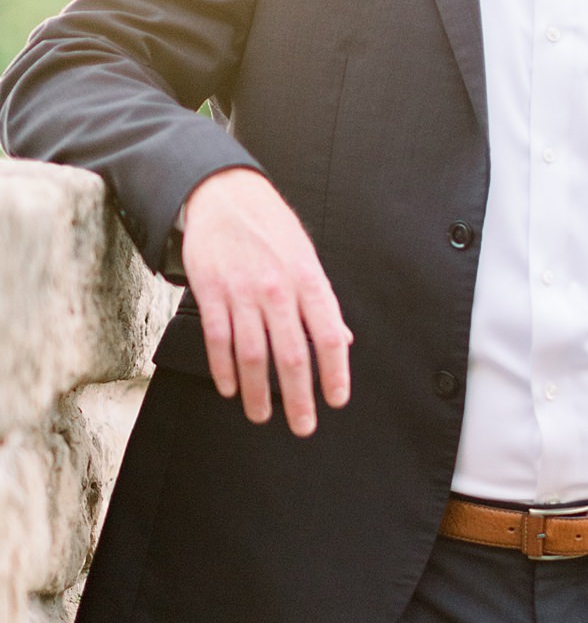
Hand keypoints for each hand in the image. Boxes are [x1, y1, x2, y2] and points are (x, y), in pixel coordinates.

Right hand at [180, 168, 351, 436]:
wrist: (226, 196)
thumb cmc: (273, 229)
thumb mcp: (307, 258)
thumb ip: (322, 302)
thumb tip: (342, 341)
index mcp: (309, 280)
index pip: (328, 336)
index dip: (335, 372)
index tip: (336, 400)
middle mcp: (278, 289)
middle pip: (291, 355)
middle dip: (298, 397)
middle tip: (302, 426)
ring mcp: (242, 292)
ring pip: (252, 355)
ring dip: (257, 392)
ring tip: (262, 415)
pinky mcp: (211, 293)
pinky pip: (218, 339)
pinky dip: (223, 369)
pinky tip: (229, 389)